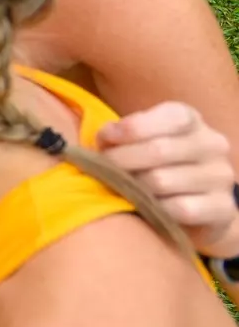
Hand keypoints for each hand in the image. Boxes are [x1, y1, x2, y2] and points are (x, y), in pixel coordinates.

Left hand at [96, 101, 238, 256]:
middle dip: (122, 160)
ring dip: (134, 187)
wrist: (193, 203)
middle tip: (102, 170)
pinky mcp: (224, 208)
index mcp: (191, 120)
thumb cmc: (156, 163)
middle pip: (159, 150)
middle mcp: (212, 144)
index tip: (105, 138)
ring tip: (122, 189)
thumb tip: (105, 136)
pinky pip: (181, 209)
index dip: (133, 128)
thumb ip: (123, 134)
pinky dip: (156, 209)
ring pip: (164, 181)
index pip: (170, 117)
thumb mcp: (141, 140)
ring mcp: (221, 176)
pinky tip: (147, 208)